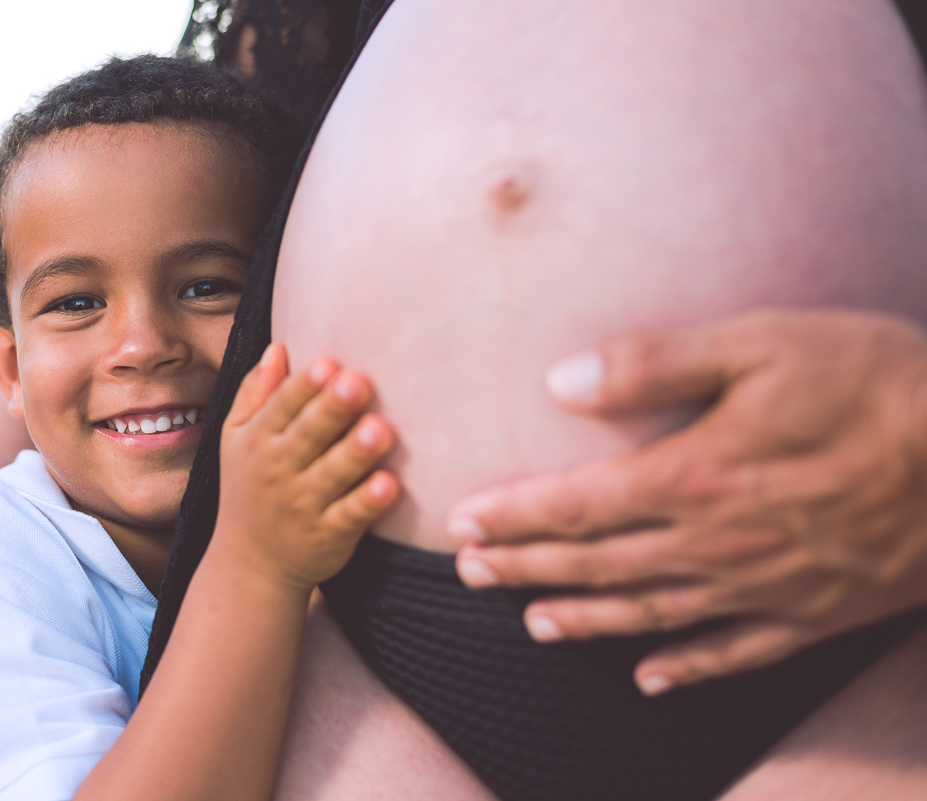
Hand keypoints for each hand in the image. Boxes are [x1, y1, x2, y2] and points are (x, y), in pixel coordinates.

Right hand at [214, 343, 399, 590]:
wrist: (250, 564)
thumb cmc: (250, 487)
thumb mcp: (236, 439)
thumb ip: (256, 393)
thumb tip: (278, 348)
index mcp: (259, 440)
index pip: (282, 407)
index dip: (304, 385)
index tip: (328, 363)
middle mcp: (279, 471)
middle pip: (309, 434)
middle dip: (332, 409)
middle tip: (359, 383)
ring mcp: (304, 505)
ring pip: (332, 474)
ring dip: (356, 452)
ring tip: (381, 429)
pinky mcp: (330, 535)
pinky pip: (350, 516)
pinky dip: (368, 502)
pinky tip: (389, 485)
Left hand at [445, 309, 926, 694]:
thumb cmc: (874, 383)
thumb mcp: (762, 345)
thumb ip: (656, 364)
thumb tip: (562, 382)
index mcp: (696, 477)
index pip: (576, 505)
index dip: (513, 515)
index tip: (462, 522)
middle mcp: (716, 545)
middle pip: (597, 565)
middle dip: (527, 567)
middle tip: (470, 573)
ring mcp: (764, 589)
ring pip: (649, 614)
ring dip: (582, 619)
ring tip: (532, 622)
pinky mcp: (812, 615)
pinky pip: (732, 654)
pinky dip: (683, 667)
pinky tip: (647, 677)